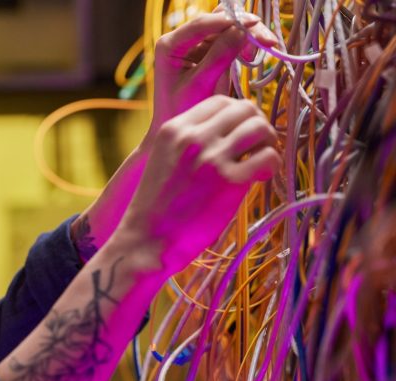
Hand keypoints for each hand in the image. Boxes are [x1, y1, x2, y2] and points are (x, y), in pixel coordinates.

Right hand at [118, 95, 279, 274]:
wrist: (146, 242)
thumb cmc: (155, 209)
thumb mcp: (163, 161)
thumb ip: (189, 143)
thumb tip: (229, 133)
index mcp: (174, 130)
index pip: (219, 102)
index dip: (236, 115)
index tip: (238, 134)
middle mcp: (193, 138)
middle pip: (244, 109)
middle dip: (256, 125)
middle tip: (255, 147)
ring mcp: (212, 158)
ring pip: (260, 127)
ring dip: (267, 142)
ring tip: (260, 162)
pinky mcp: (230, 182)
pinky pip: (268, 156)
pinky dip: (271, 165)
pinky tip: (261, 178)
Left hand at [147, 11, 277, 143]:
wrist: (178, 125)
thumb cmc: (181, 110)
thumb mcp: (200, 84)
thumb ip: (218, 57)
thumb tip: (242, 30)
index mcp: (170, 45)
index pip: (201, 24)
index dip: (228, 21)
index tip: (253, 23)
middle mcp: (183, 40)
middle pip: (219, 20)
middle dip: (244, 27)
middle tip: (267, 41)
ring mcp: (197, 44)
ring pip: (229, 27)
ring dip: (249, 34)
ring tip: (266, 47)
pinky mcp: (211, 51)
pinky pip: (233, 39)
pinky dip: (246, 43)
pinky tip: (253, 56)